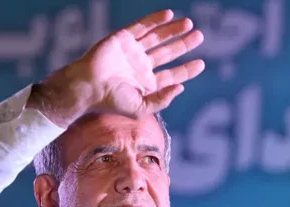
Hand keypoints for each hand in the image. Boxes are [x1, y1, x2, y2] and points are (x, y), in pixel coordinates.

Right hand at [32, 10, 204, 125]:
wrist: (88, 86)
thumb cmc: (111, 101)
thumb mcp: (140, 108)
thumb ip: (162, 100)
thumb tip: (181, 88)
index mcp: (145, 84)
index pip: (170, 75)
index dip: (186, 70)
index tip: (201, 63)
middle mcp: (139, 67)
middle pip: (167, 53)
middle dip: (183, 44)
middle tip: (200, 36)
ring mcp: (131, 52)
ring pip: (156, 38)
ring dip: (172, 30)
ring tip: (189, 24)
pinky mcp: (122, 38)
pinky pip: (141, 27)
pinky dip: (155, 20)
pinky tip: (169, 15)